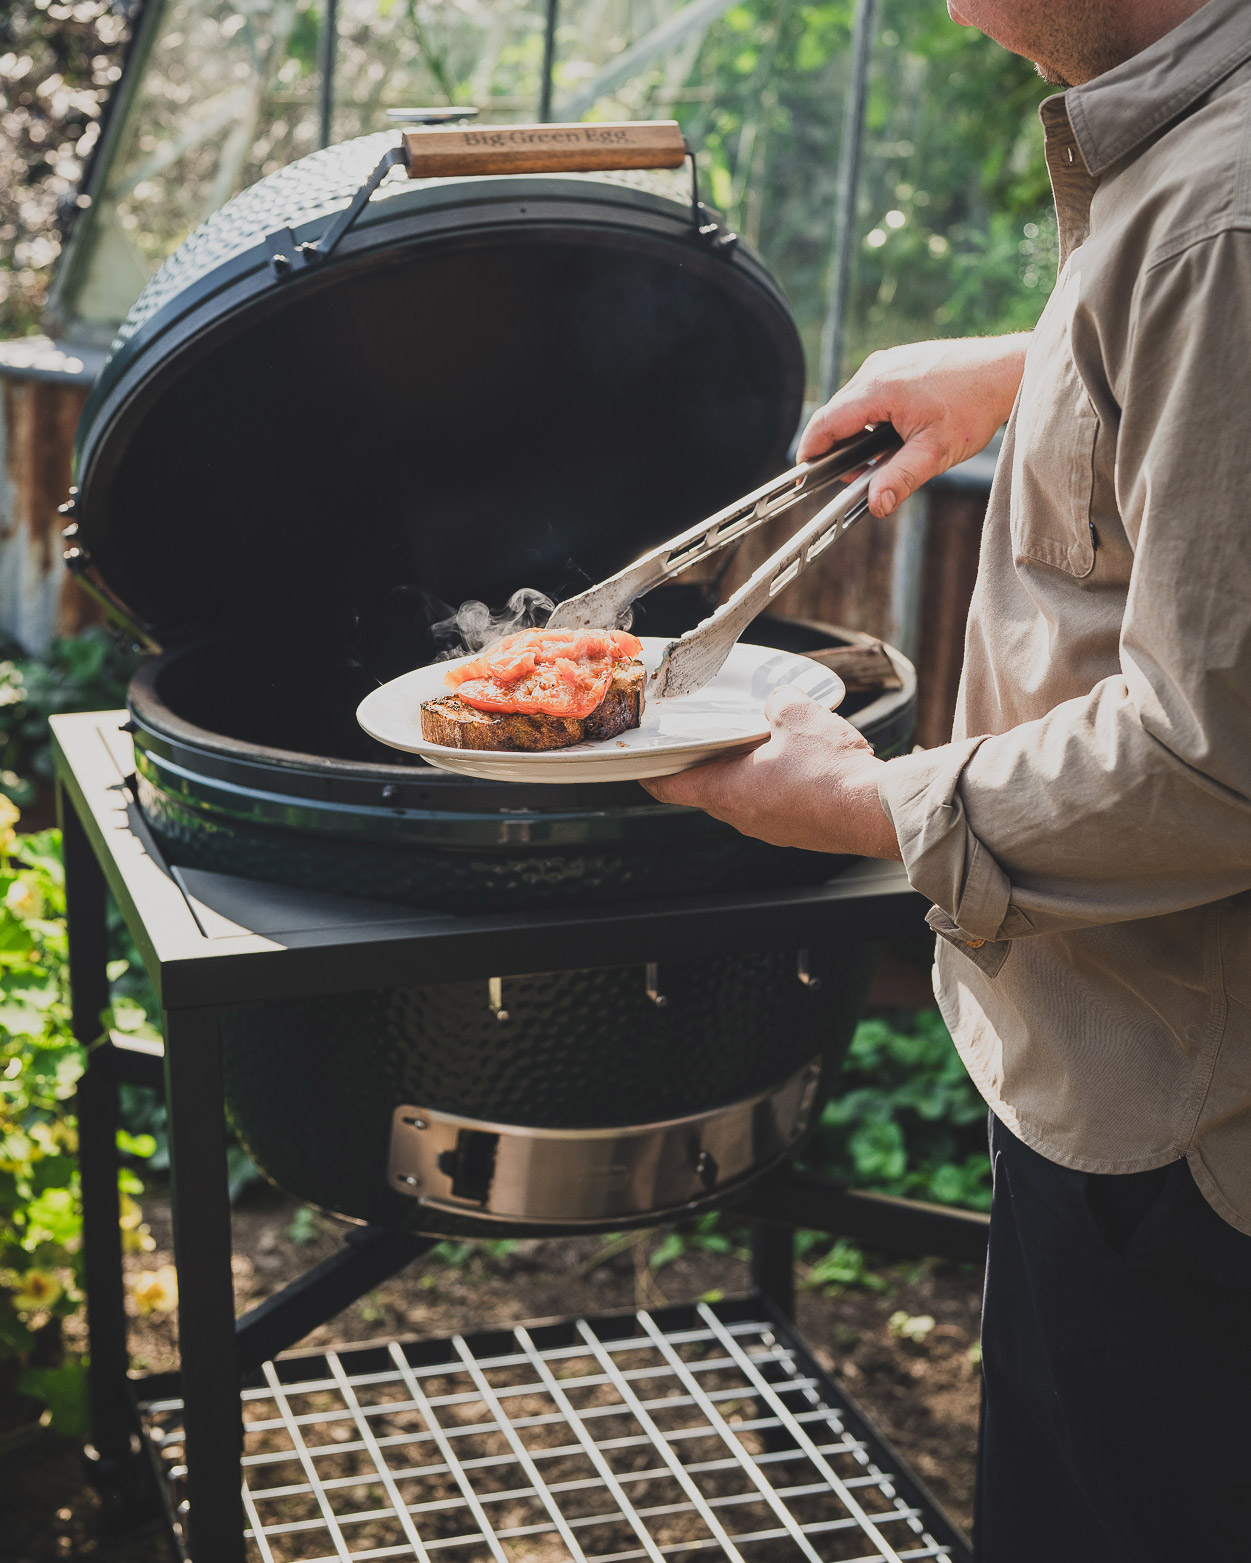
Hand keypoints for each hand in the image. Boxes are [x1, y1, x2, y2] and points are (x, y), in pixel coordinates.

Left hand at [641, 686, 900, 858]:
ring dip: (742, 775)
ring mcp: (769, 830)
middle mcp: (741, 817)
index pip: (669, 787)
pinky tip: (794, 765)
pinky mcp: (796, 833)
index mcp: (725, 791)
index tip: (642, 763)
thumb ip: (775, 702)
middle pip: (705, 790)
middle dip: (703, 764)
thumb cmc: (829, 770)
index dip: (650, 774)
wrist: (874, 812)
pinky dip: (772, 786)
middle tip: (706, 739)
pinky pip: (772, 806)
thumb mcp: (796, 715)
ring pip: (741, 799)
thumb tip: (776, 701)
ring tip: (756, 746)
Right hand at [798, 333, 1029, 517]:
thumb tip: (875, 506)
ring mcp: (886, 362)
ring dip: (857, 434)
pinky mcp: (896, 361)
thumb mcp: (936, 452)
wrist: (1005, 369)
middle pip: (835, 416)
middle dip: (839, 450)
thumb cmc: (974, 406)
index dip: (810, 453)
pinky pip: (868, 393)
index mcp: (877, 390)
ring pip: (851, 405)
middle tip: (862, 477)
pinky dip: (871, 417)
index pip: (825, 424)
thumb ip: (900, 479)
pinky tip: (897, 434)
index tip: (804, 478)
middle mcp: (875, 370)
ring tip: (886, 457)